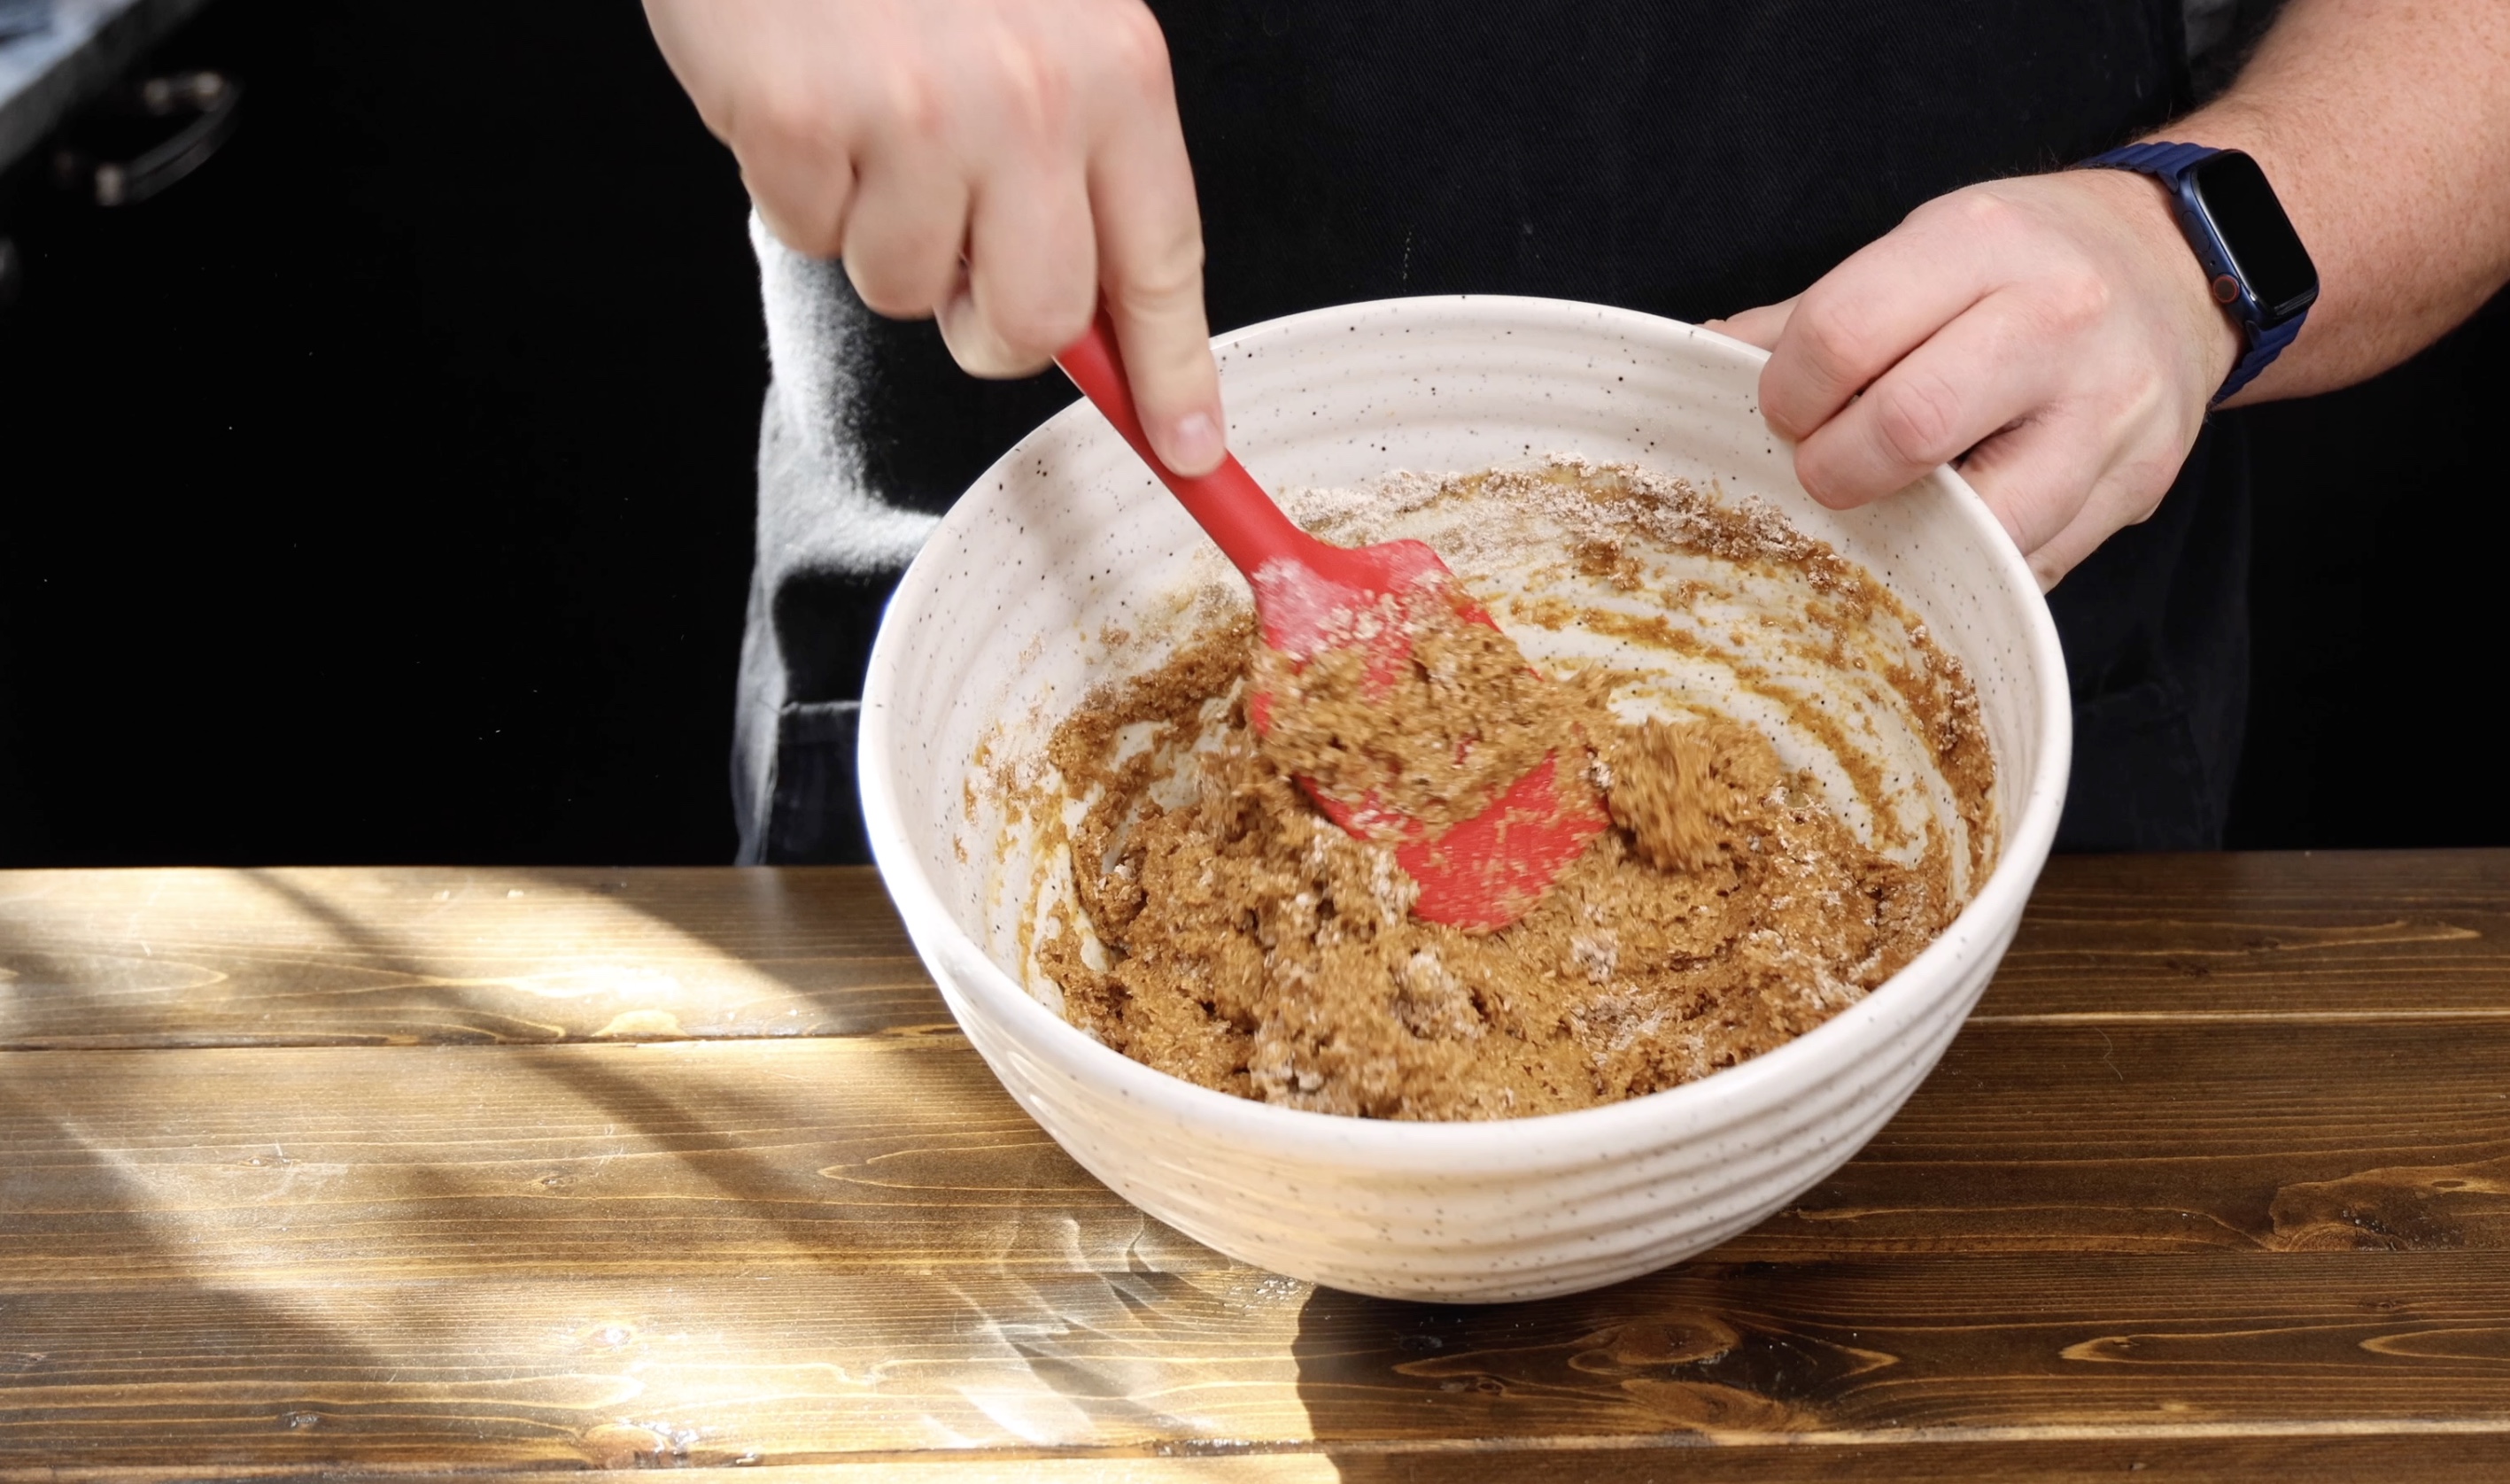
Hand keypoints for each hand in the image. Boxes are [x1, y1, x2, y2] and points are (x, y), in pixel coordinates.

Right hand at [645, 0, 1226, 473]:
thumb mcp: (1043, 19)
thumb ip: (1081, 153)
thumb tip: (1094, 311)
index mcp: (1113, 68)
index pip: (1162, 262)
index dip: (1175, 372)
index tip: (1191, 448)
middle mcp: (1031, 97)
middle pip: (1035, 325)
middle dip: (992, 325)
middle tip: (959, 251)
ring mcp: (915, 115)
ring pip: (910, 292)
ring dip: (881, 233)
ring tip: (867, 122)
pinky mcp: (803, 124)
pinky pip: (812, 238)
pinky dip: (799, 191)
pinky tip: (807, 99)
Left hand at [1709, 170, 2242, 588]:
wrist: (2182, 267)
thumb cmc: (2024, 265)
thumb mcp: (1921, 252)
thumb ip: (1811, 316)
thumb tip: (1701, 367)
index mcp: (1982, 244)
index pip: (1842, 333)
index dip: (1786, 392)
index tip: (1785, 410)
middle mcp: (2056, 319)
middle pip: (1908, 427)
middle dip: (1835, 468)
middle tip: (1824, 468)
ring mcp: (2109, 411)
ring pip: (1980, 521)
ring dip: (1904, 535)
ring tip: (1884, 509)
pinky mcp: (2137, 487)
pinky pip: (2029, 568)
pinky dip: (1970, 569)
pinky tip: (1946, 540)